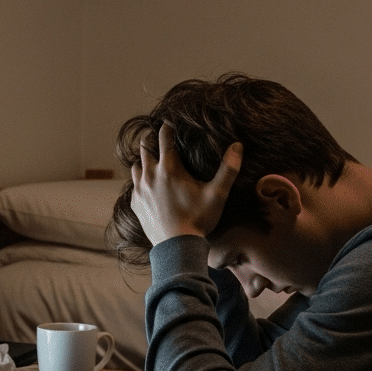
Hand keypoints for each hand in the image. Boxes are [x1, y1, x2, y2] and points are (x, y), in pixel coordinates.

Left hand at [130, 124, 241, 246]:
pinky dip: (139, 180)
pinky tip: (147, 184)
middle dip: (152, 140)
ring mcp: (140, 190)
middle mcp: (150, 175)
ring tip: (152, 160)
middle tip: (158, 137)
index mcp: (169, 168)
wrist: (177, 247)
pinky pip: (133, 185)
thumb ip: (228, 169)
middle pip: (145, 148)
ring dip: (144, 160)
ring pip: (136, 166)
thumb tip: (238, 145)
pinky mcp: (136, 204)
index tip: (169, 123)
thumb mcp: (218, 194)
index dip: (167, 127)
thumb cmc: (199, 219)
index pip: (164, 137)